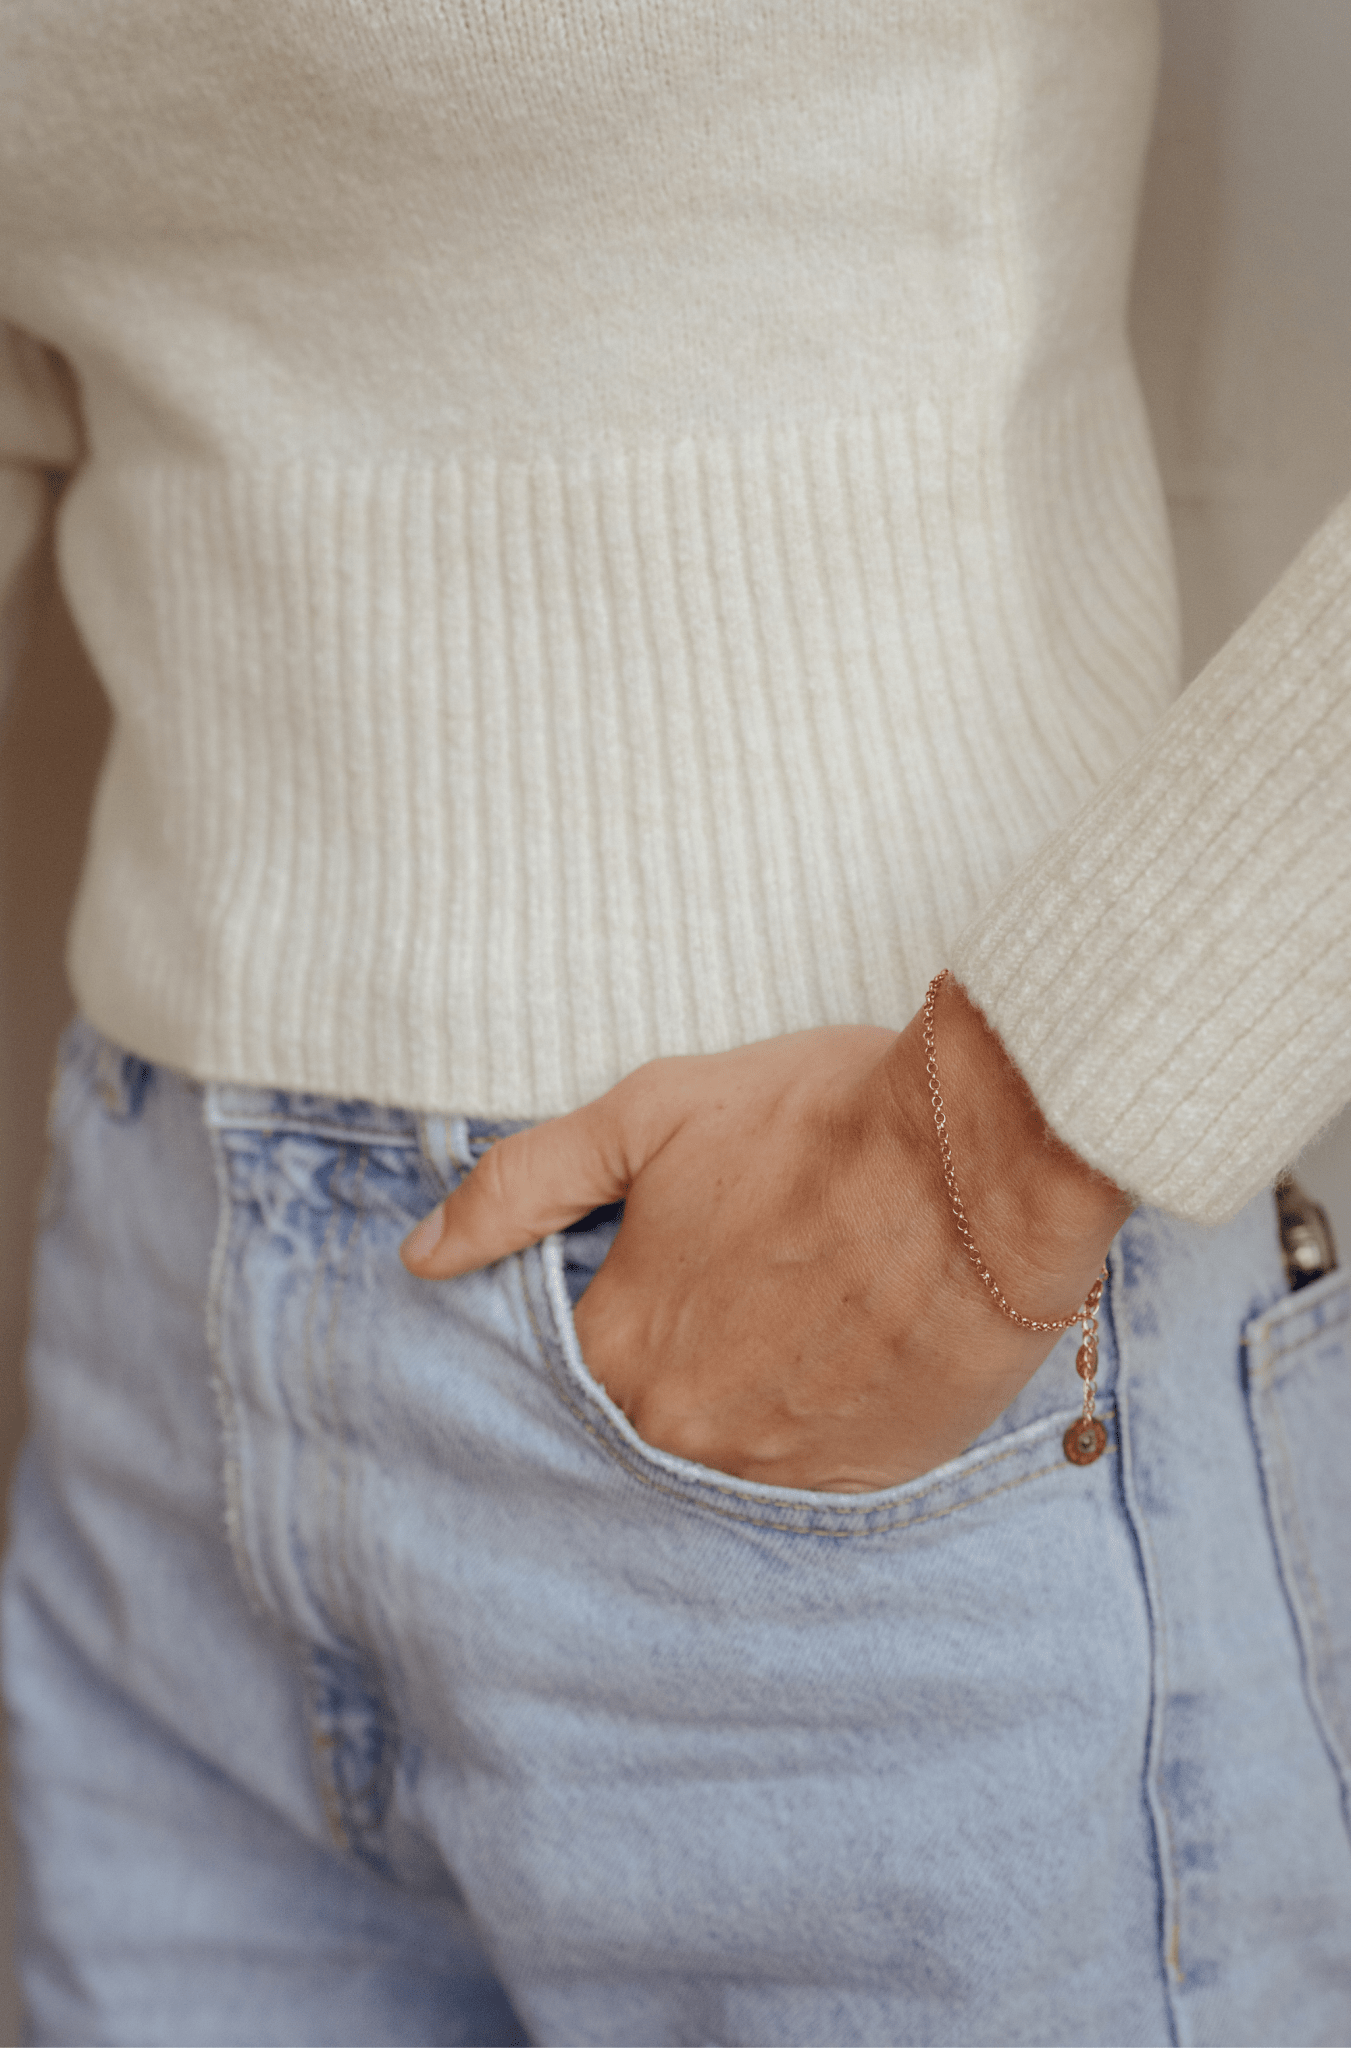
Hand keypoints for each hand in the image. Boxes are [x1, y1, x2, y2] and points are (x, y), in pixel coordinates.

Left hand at [400, 977, 1130, 1490]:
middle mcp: (684, 1435)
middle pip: (630, 1430)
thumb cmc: (820, 1121)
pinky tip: (825, 1378)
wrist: (988, 1157)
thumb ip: (524, 1186)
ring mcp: (778, 1471)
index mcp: (622, 1350)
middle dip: (653, 1377)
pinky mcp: (864, 1486)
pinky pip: (802, 1486)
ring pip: (713, 1462)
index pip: (551, 1380)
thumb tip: (424, 1257)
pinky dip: (799, 1440)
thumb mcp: (650, 1115)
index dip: (584, 1330)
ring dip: (725, 1414)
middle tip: (709, 1315)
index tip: (620, 1294)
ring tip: (771, 1343)